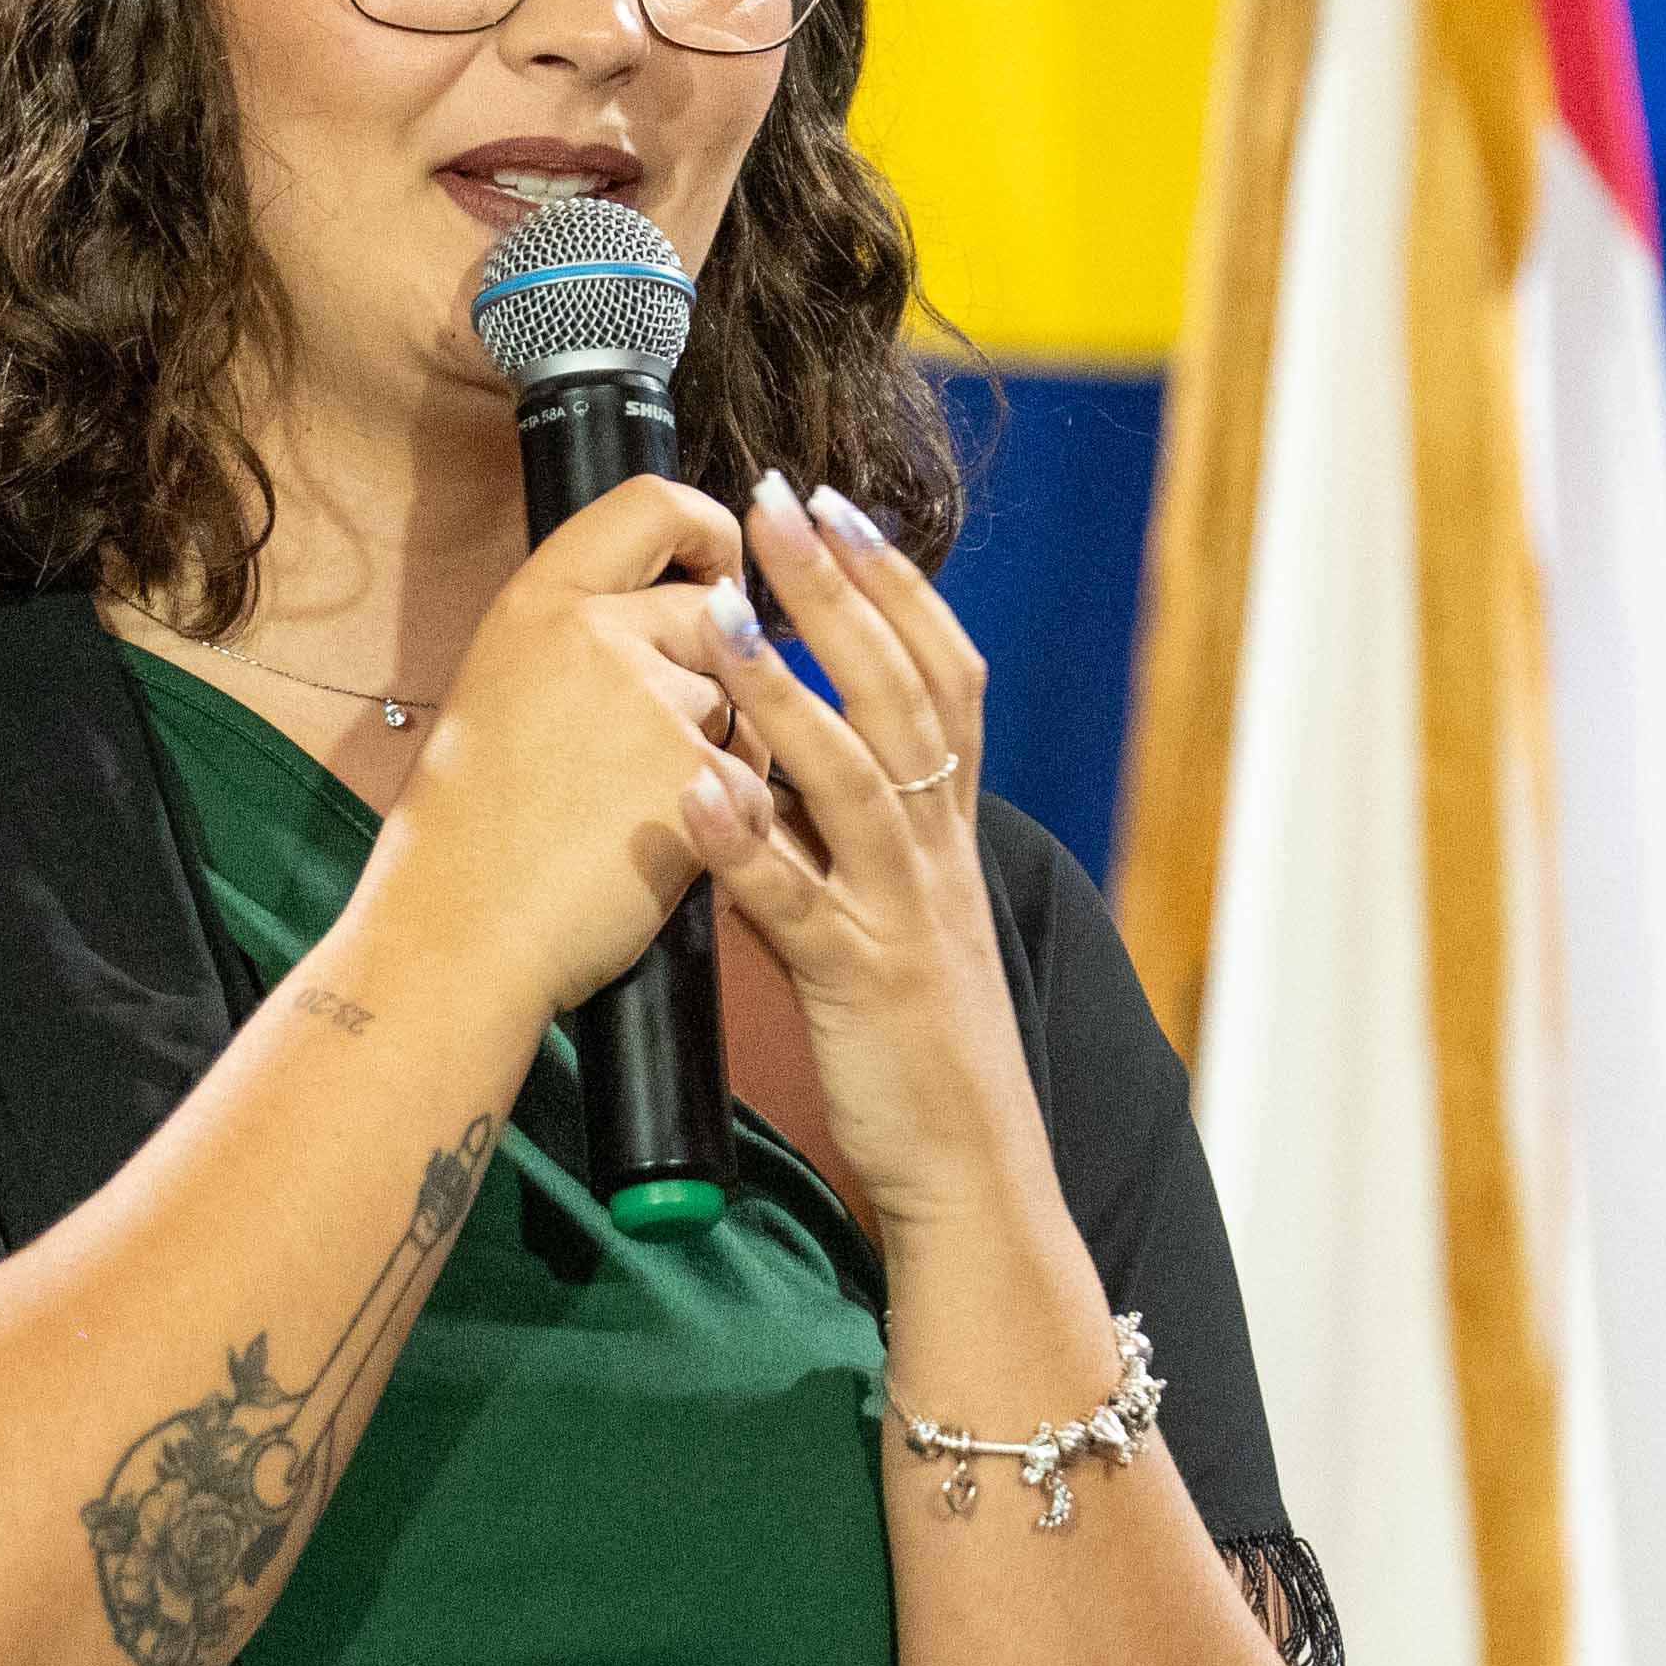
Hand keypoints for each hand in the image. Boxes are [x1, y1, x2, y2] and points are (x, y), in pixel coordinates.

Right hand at [360, 476, 747, 1029]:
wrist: (459, 935)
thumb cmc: (476, 830)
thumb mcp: (507, 688)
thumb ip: (590, 636)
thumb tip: (698, 605)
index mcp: (539, 601)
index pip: (652, 503)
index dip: (709, 528)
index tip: (724, 566)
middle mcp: (595, 633)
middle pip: (716, 615)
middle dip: (713, 676)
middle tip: (655, 745)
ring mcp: (652, 702)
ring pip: (743, 703)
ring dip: (723, 751)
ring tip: (637, 809)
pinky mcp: (698, 776)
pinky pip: (757, 781)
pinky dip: (733, 821)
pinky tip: (662, 852)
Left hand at [678, 474, 1044, 1233]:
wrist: (970, 1163)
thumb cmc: (917, 1035)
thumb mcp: (896, 908)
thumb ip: (848, 831)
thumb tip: (775, 755)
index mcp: (948, 824)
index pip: (938, 671)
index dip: (892, 584)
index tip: (833, 505)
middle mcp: (936, 850)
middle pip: (899, 690)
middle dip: (838, 590)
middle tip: (778, 501)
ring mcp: (901, 910)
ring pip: (852, 777)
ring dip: (785, 690)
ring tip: (723, 614)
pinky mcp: (855, 980)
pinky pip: (799, 901)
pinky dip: (748, 841)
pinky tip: (696, 789)